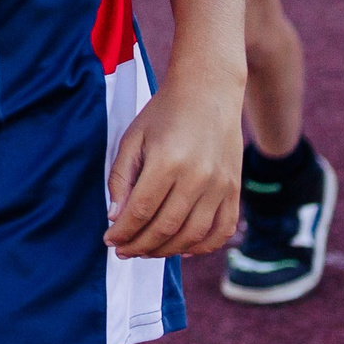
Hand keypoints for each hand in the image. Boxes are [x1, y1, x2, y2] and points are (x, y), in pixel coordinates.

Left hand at [104, 74, 241, 257]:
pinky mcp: (235, 190)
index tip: (108, 240)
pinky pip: (222, 230)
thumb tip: (115, 217)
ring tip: (146, 251)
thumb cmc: (164, 114)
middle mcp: (198, 177)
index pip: (141, 210)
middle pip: (165, 227)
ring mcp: (220, 185)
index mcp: (167, 161)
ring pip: (192, 235)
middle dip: (139, 245)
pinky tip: (183, 249)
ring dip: (166, 250)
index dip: (122, 231)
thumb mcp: (132, 138)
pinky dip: (203, 246)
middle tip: (123, 251)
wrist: (208, 92)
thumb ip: (121, 177)